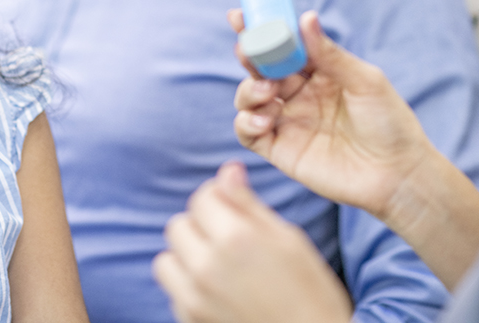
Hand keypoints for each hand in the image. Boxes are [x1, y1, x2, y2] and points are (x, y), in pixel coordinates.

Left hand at [153, 162, 351, 322]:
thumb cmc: (312, 294)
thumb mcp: (289, 240)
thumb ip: (250, 204)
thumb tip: (228, 170)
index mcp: (236, 238)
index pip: (201, 198)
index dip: (218, 198)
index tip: (231, 207)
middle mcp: (207, 267)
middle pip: (178, 226)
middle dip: (199, 226)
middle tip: (227, 238)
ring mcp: (195, 299)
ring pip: (166, 261)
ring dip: (186, 258)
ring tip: (216, 266)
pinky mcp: (190, 322)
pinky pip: (173, 293)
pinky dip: (187, 287)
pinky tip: (216, 291)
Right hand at [229, 10, 433, 220]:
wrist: (397, 175)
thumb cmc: (389, 123)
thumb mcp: (364, 81)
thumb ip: (329, 53)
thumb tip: (306, 16)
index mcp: (318, 71)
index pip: (283, 44)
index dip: (261, 28)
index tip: (240, 14)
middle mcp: (298, 93)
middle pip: (260, 68)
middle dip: (248, 55)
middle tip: (246, 49)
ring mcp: (287, 120)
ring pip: (249, 96)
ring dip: (249, 89)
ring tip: (269, 91)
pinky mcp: (279, 149)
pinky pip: (247, 132)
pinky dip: (246, 121)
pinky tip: (265, 118)